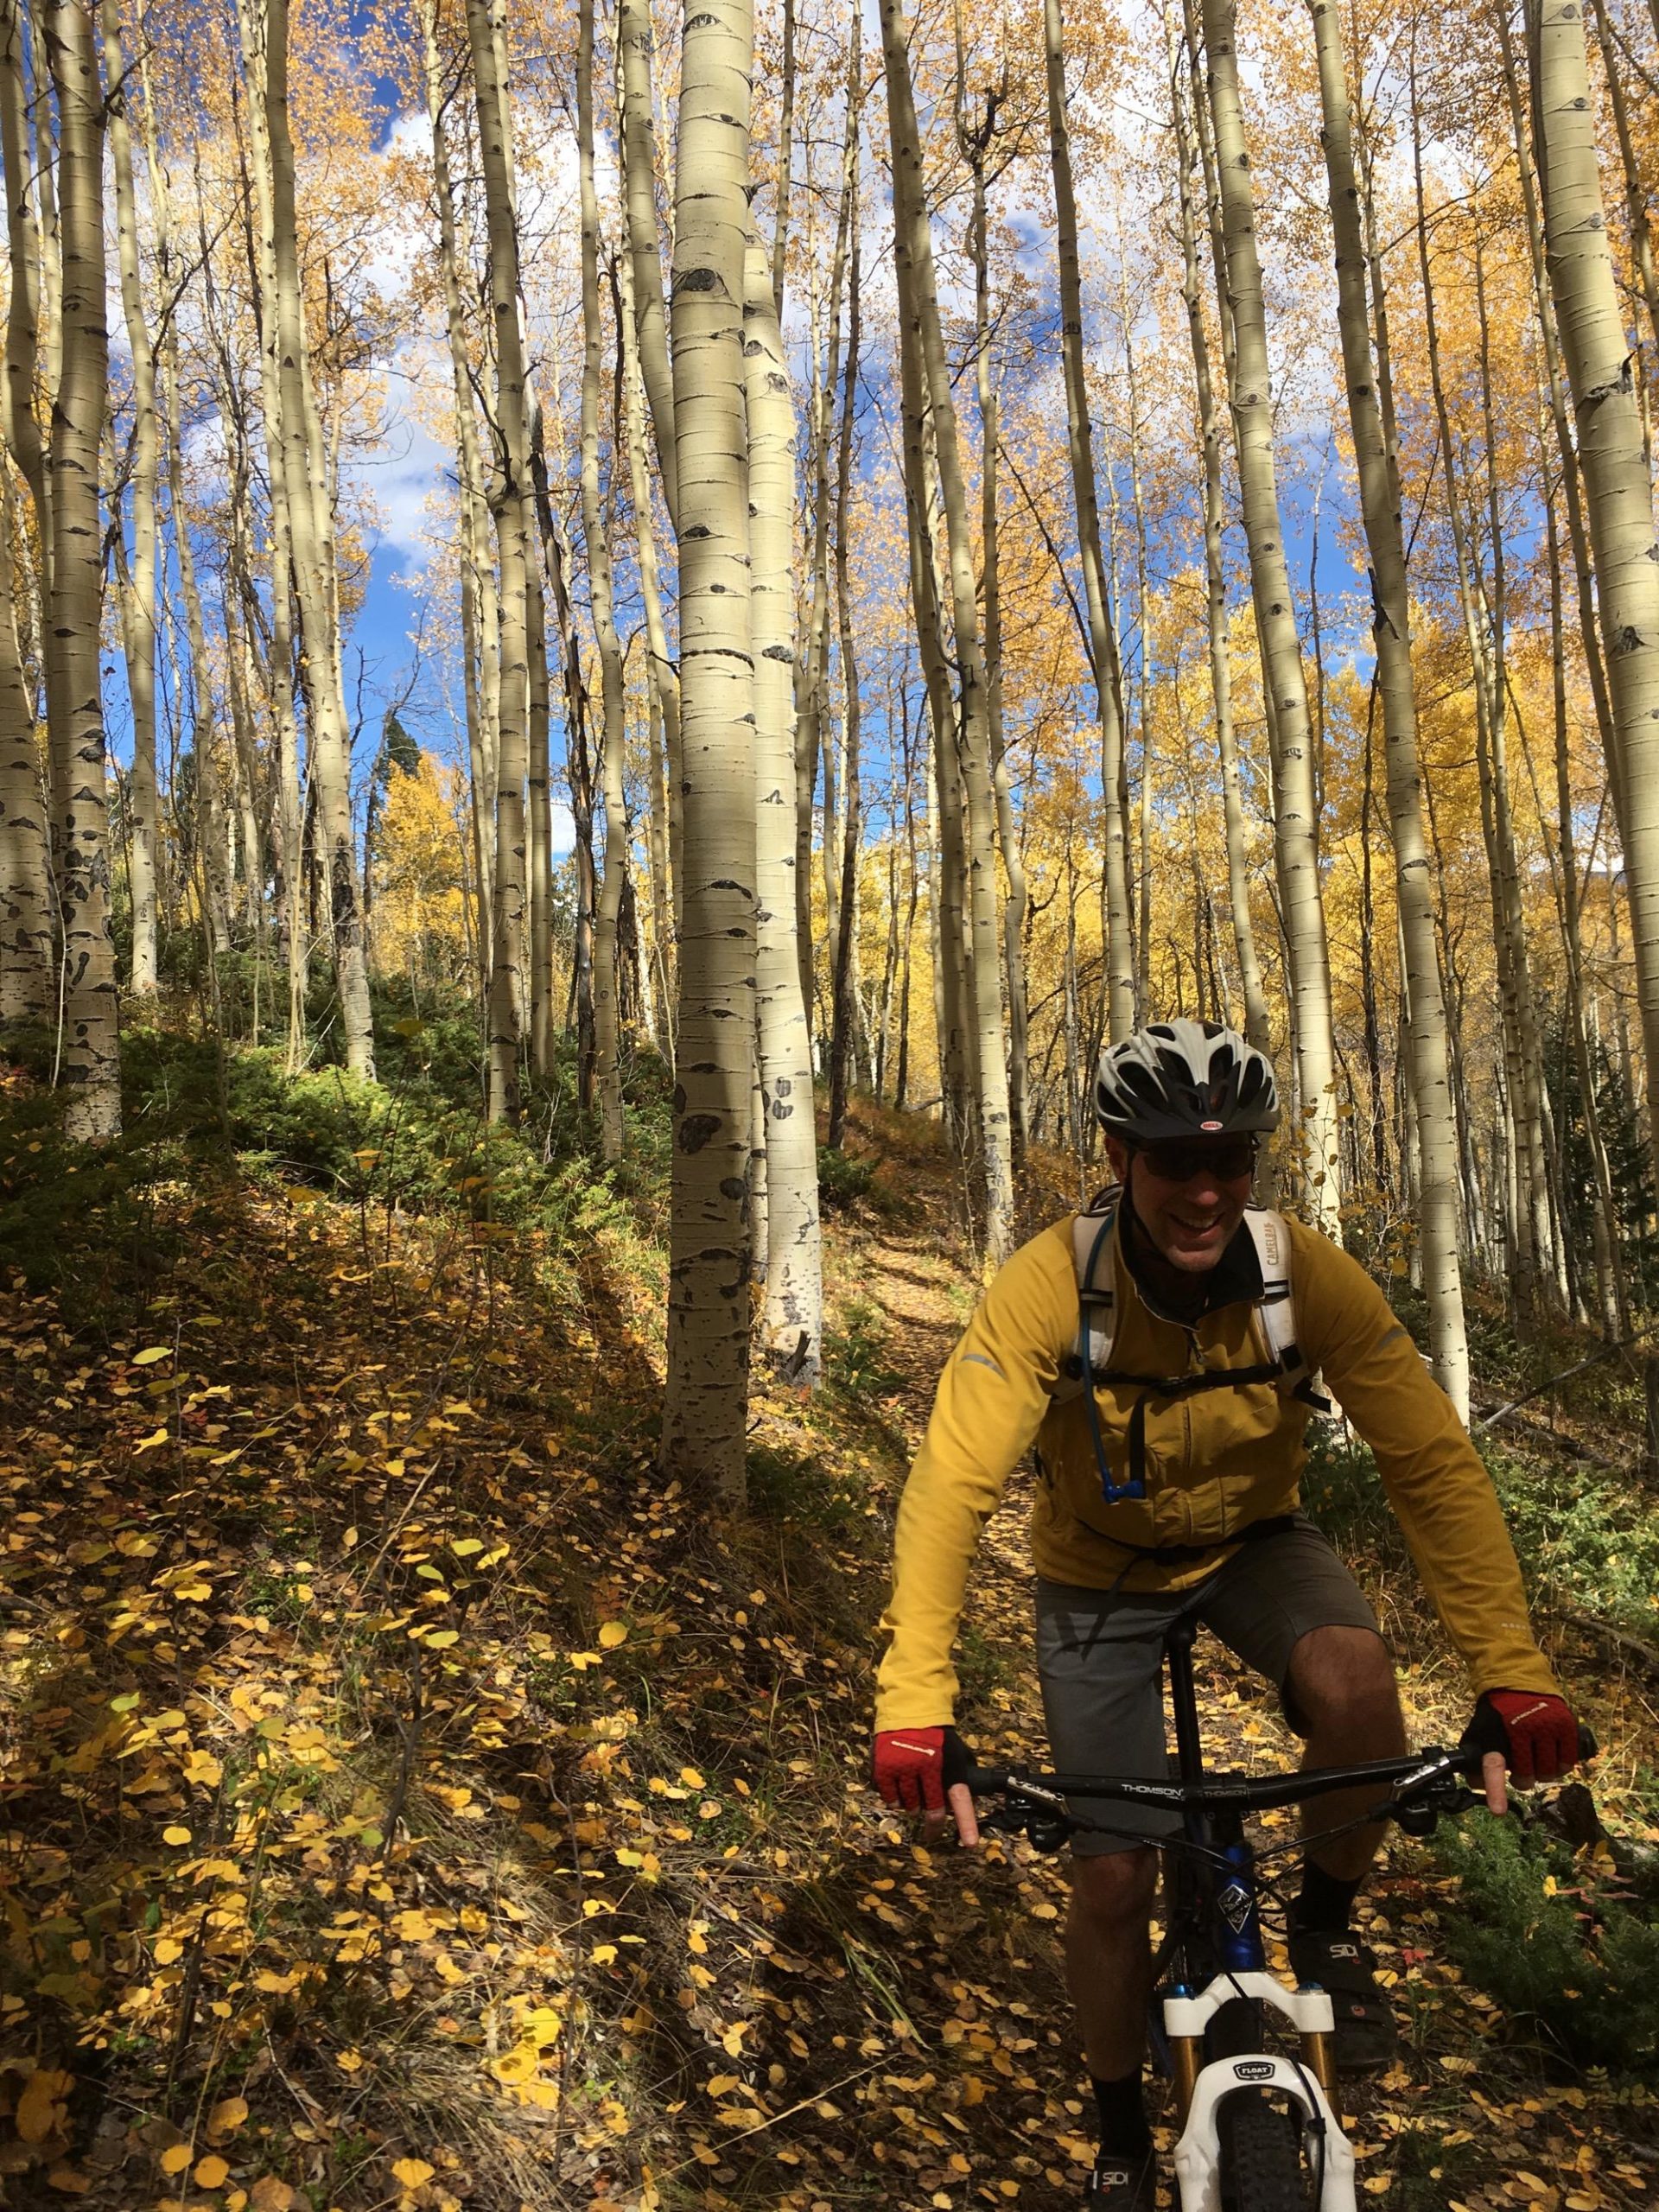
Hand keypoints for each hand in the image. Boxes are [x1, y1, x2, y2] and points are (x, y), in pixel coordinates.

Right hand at [872, 1726, 978, 1845]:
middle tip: (932, 1828)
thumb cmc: (935, 1735)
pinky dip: (894, 1798)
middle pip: (931, 1810)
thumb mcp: (955, 1752)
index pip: (959, 1799)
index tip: (971, 1843)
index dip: (965, 1823)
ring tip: (913, 1788)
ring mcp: (902, 1769)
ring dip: (912, 1805)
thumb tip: (964, 1804)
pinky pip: (890, 1799)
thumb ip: (960, 1776)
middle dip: (933, 1822)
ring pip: (909, 1806)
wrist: (908, 1708)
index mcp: (947, 1765)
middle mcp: (925, 1768)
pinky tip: (899, 1785)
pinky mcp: (883, 1769)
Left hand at [1460, 1689, 1580, 1814]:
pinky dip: (1561, 1765)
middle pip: (1528, 1777)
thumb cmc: (1498, 1714)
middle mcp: (1522, 1729)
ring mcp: (1547, 1726)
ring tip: (1536, 1759)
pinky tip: (1552, 1755)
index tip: (1498, 1811)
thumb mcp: (1480, 1732)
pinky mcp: (1566, 1725)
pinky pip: (1568, 1762)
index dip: (1495, 1790)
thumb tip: (1476, 1786)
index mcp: (1497, 1733)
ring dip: (1543, 1772)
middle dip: (1523, 1780)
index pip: (1494, 1765)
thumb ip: (1477, 1759)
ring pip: (1550, 1772)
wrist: (1517, 1682)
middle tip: (1520, 1771)